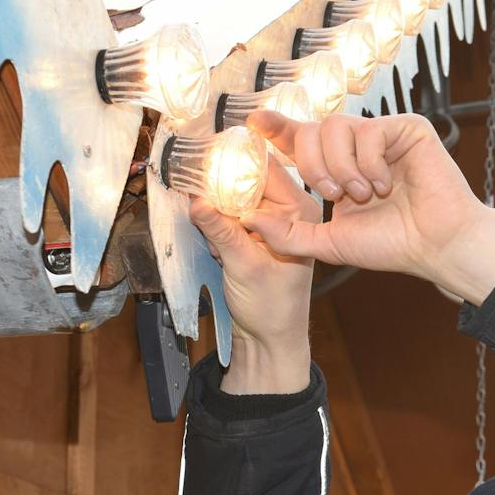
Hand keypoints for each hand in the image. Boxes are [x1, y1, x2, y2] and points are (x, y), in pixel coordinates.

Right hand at [189, 158, 317, 392]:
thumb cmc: (272, 308)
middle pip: (245, 179)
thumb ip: (221, 231)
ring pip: (231, 197)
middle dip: (220, 188)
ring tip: (217, 240)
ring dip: (216, 211)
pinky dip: (215, 227)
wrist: (269, 339)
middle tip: (199, 195)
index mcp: (298, 211)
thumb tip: (196, 200)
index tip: (206, 155)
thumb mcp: (244, 267)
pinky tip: (218, 250)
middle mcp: (285, 211)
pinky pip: (225, 216)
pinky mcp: (249, 235)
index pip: (266, 168)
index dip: (237, 158)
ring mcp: (266, 222)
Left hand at [241, 111, 494, 302]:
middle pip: (313, 130)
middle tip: (334, 194)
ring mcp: (382, 136)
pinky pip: (369, 131)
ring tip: (365, 194)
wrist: (436, 245)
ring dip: (343, 167)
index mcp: (338, 170)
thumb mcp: (329, 243)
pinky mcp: (406, 128)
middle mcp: (357, 148)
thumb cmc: (392, 245)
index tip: (254, 122)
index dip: (277, 128)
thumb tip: (248, 219)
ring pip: (337, 127)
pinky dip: (371, 163)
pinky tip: (386, 185)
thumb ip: (288, 234)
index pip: (301, 140)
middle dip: (314, 165)